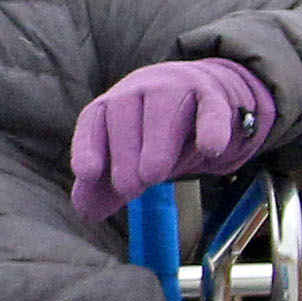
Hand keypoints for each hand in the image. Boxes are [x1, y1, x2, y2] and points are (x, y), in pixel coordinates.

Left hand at [69, 56, 276, 212]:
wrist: (212, 103)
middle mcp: (142, 89)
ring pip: (166, 108)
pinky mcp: (214, 96)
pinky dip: (212, 127)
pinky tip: (210, 148)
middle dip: (124, 152)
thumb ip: (107, 185)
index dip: (87, 146)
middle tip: (128, 188)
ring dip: (158, 142)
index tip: (87, 174)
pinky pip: (212, 110)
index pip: (93, 120)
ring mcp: (178, 88)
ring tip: (154, 175)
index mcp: (115, 104)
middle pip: (125, 112)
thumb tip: (86, 212)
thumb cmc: (161, 135)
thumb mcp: (133, 161)